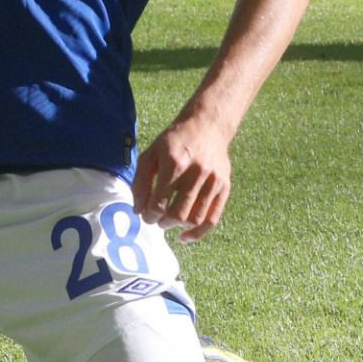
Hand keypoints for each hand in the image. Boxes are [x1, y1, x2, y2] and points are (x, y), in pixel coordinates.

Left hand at [130, 121, 232, 242]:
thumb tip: (138, 210)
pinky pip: (212, 218)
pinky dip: (198, 232)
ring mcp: (213, 180)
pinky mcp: (224, 187)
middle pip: (177, 213)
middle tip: (157, 220)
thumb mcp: (151, 154)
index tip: (145, 216)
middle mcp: (197, 172)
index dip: (149, 215)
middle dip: (162, 222)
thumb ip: (141, 182)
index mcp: (175, 163)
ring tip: (169, 222)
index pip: (159, 203)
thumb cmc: (174, 141)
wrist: (207, 125)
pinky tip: (185, 236)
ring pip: (195, 218)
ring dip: (178, 227)